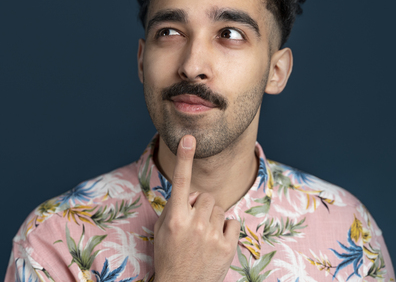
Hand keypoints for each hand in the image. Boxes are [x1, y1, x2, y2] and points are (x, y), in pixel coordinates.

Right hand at [153, 135, 240, 281]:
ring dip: (212, 218)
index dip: (184, 158)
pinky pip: (232, 223)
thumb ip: (175, 207)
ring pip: (219, 209)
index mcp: (175, 218)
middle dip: (201, 205)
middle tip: (194, 223)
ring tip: (203, 237)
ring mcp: (212, 235)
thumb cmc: (169, 257)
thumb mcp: (163, 230)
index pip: (180, 182)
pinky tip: (216, 242)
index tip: (188, 138)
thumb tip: (191, 194)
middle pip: (205, 196)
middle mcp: (194, 224)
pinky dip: (226, 230)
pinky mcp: (228, 247)